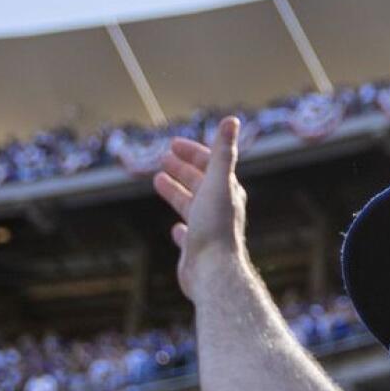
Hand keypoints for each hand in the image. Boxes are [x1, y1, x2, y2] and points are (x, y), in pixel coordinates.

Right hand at [152, 118, 250, 302]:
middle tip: (162, 157)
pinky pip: (188, 236)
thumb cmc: (215, 227)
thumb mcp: (218, 183)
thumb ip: (224, 152)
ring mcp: (207, 230)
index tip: (173, 144)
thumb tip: (232, 119)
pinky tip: (175, 228)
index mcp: (226, 192)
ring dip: (176, 191)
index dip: (193, 152)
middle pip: (199, 183)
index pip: (210, 165)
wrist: (213, 271)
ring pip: (190, 206)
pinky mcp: (196, 250)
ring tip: (157, 180)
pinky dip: (180, 229)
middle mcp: (219, 209)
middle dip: (182, 168)